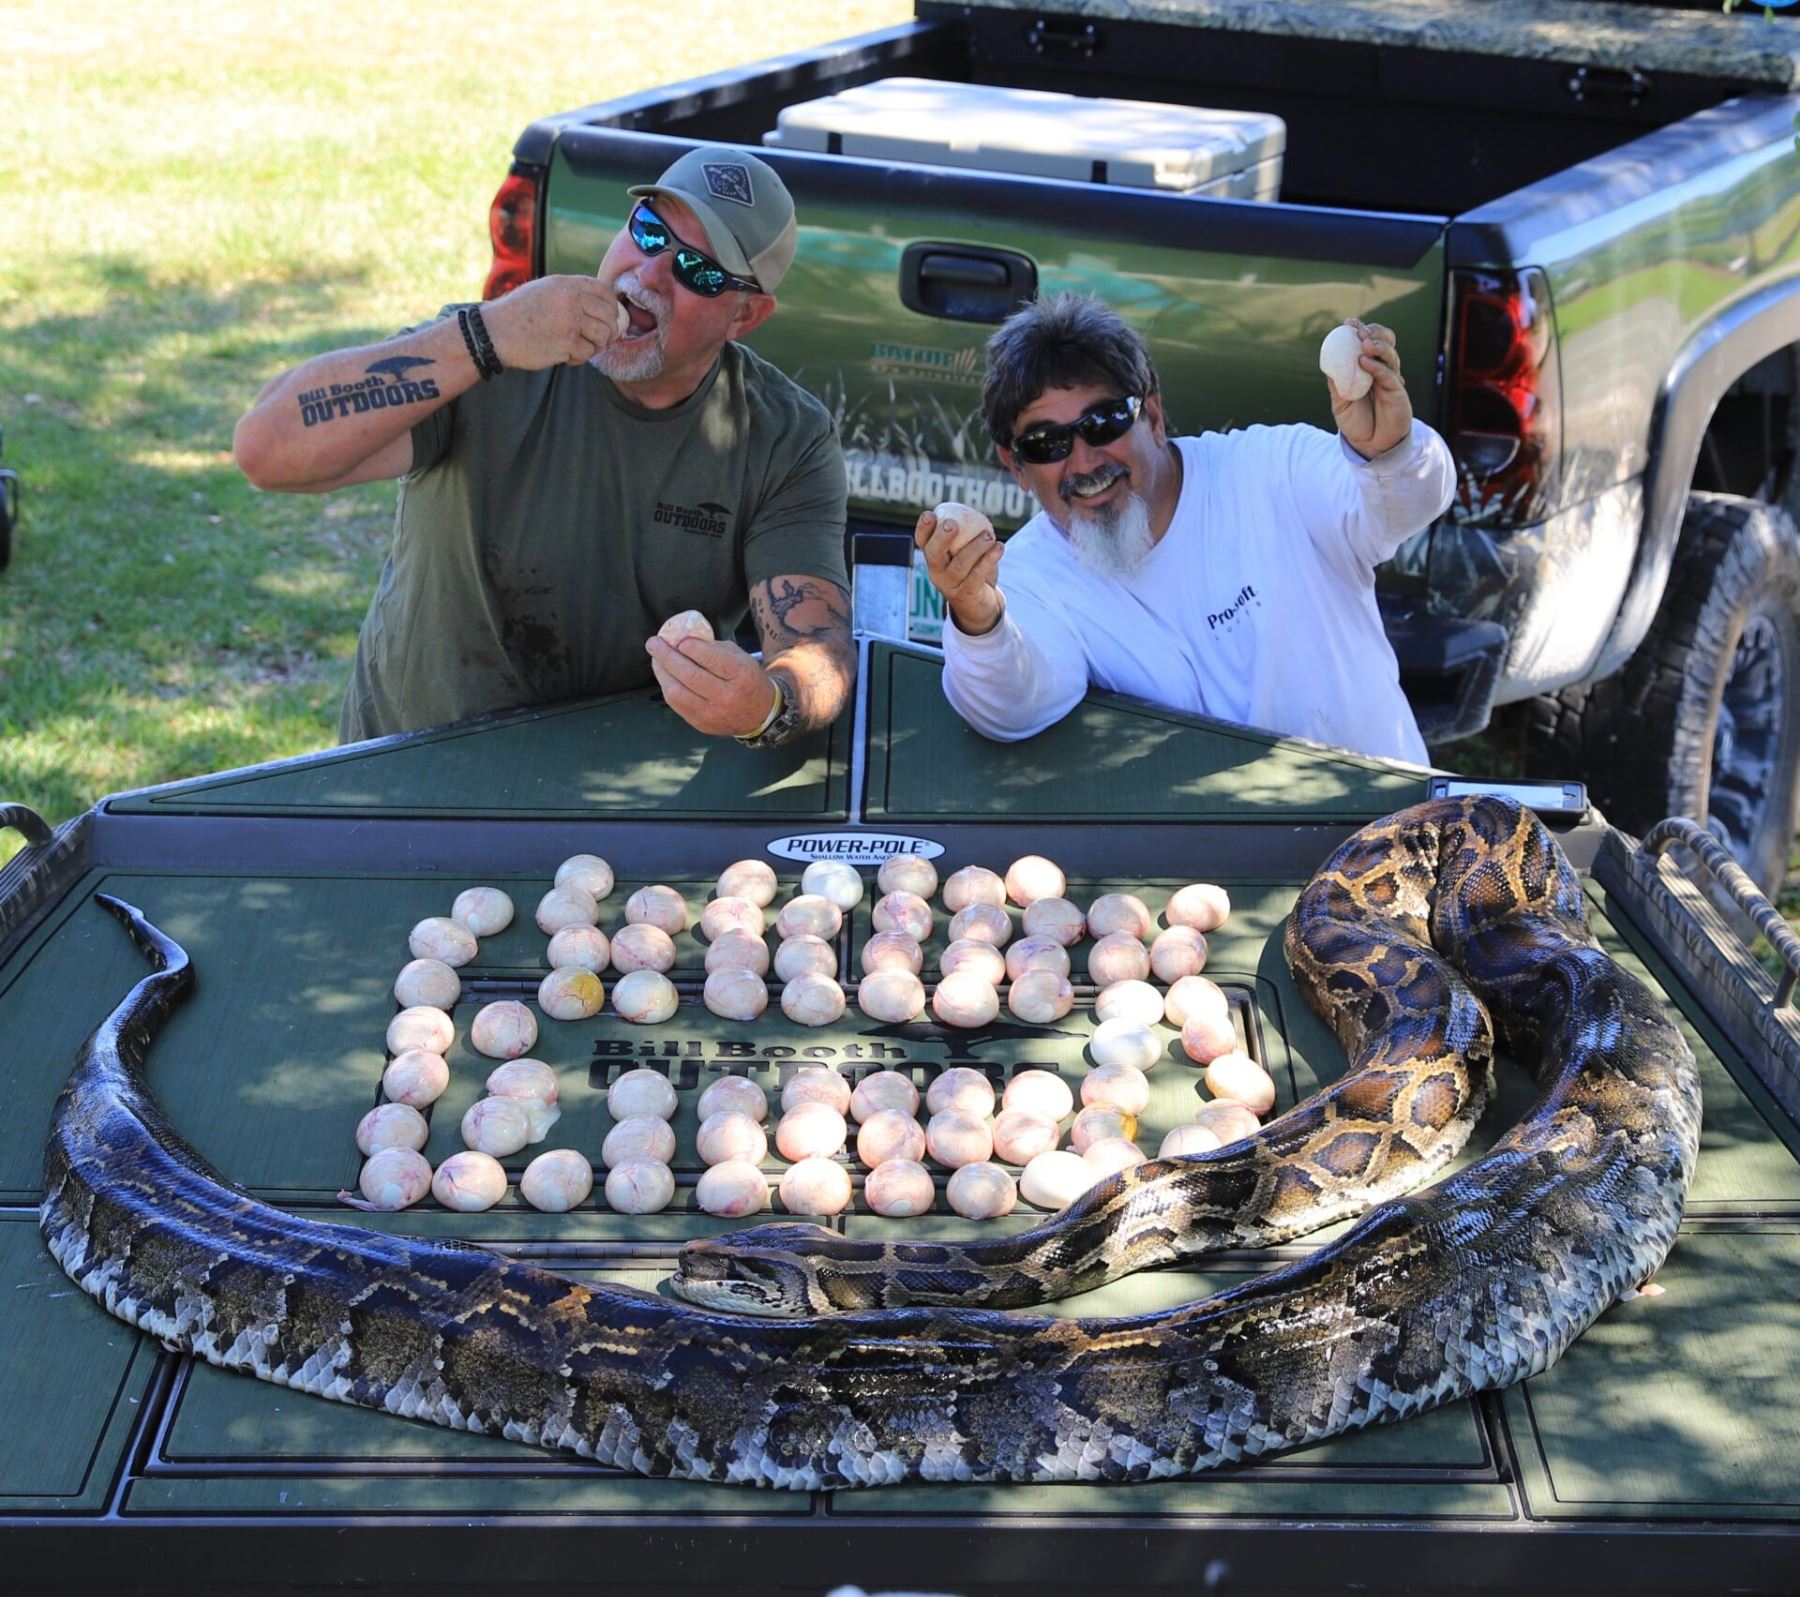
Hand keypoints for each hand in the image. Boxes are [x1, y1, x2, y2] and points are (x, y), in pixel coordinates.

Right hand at [482, 275, 621, 370]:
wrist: (494, 332)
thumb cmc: (518, 313)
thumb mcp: (543, 290)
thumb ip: (571, 293)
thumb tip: (602, 305)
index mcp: (565, 284)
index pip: (604, 291)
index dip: (612, 306)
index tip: (610, 317)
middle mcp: (569, 300)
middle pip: (609, 316)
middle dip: (609, 330)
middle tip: (601, 338)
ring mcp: (568, 322)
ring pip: (602, 336)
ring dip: (595, 345)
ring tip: (580, 346)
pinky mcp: (565, 344)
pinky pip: (586, 353)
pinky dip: (578, 357)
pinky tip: (564, 354)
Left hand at [645, 634, 778, 736]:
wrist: (758, 714)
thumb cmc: (746, 678)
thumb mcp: (739, 657)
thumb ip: (713, 648)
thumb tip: (681, 638)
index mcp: (741, 675)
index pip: (711, 660)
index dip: (691, 648)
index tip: (679, 639)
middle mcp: (727, 696)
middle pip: (690, 675)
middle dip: (667, 656)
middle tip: (654, 643)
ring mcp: (712, 713)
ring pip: (677, 693)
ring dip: (662, 673)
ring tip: (656, 659)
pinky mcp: (701, 724)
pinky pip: (676, 704)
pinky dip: (667, 687)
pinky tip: (664, 675)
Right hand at [915, 506, 1003, 635]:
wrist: (978, 603)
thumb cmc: (970, 568)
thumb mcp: (962, 550)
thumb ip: (963, 533)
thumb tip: (969, 509)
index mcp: (933, 557)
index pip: (922, 541)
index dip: (923, 528)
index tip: (930, 514)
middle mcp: (937, 572)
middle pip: (933, 554)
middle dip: (941, 538)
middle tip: (952, 524)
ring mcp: (950, 584)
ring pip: (960, 565)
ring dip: (975, 548)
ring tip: (989, 536)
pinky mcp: (967, 594)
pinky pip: (977, 575)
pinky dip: (989, 560)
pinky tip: (999, 548)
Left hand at [1329, 319, 1412, 460]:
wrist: (1370, 445)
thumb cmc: (1356, 423)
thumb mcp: (1340, 403)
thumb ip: (1336, 384)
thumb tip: (1328, 363)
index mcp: (1367, 368)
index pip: (1367, 342)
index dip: (1360, 329)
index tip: (1348, 322)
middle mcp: (1382, 370)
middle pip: (1385, 341)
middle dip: (1374, 331)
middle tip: (1360, 330)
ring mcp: (1391, 379)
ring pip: (1390, 355)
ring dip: (1378, 345)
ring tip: (1364, 343)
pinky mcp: (1398, 391)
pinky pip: (1389, 375)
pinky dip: (1377, 366)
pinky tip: (1365, 361)